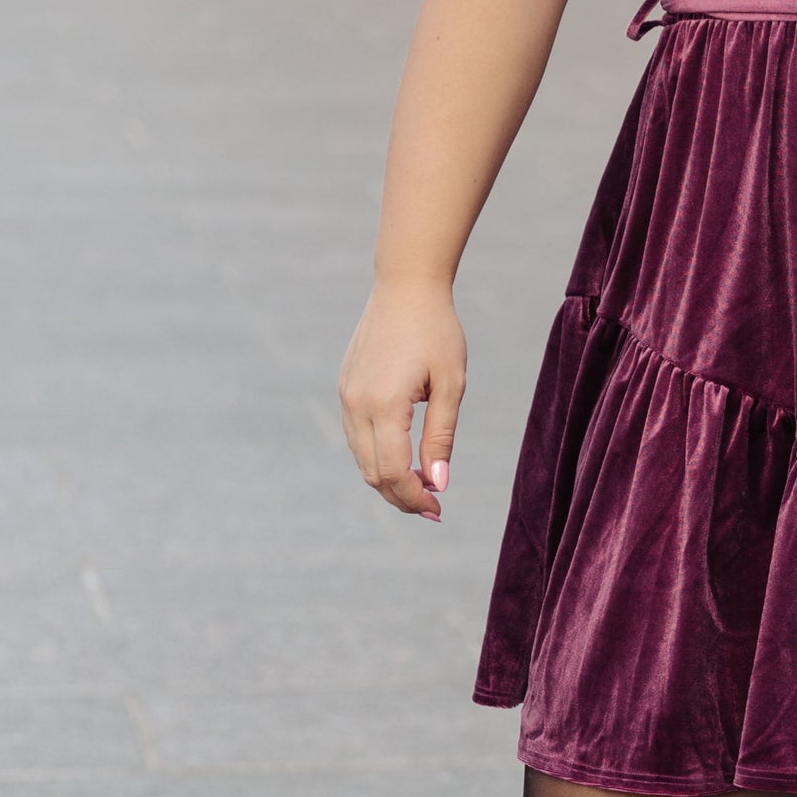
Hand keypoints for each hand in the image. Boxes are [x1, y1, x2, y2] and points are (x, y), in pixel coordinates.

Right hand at [338, 278, 465, 519]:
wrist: (405, 286)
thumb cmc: (437, 332)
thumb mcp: (451, 385)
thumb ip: (441, 436)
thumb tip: (438, 483)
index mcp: (383, 405)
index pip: (392, 472)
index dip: (414, 498)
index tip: (438, 509)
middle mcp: (356, 404)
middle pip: (371, 473)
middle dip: (401, 496)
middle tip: (433, 507)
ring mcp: (346, 396)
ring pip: (361, 457)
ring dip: (388, 479)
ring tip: (422, 487)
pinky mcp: (345, 387)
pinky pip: (356, 436)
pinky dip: (377, 455)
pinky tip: (404, 457)